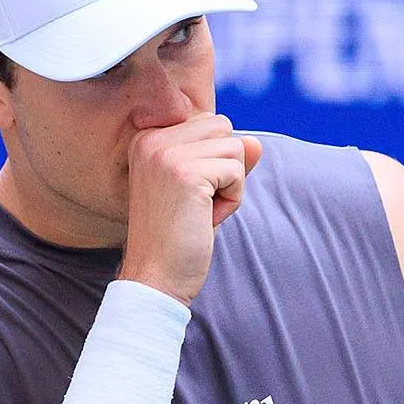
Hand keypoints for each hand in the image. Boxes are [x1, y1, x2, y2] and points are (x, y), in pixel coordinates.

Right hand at [120, 112, 262, 305]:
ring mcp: (166, 154)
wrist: (154, 279)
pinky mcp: (186, 173)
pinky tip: (205, 220)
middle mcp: (151, 139)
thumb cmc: (176, 239)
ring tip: (199, 212)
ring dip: (230, 185)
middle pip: (223, 128)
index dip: (212, 162)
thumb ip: (225, 160)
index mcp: (147, 139)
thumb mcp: (201, 191)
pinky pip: (237, 172)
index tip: (185, 195)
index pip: (208, 124)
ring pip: (235, 147)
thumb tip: (256, 143)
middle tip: (196, 204)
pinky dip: (232, 200)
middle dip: (224, 168)